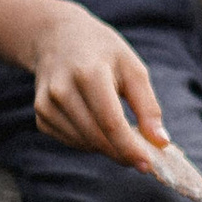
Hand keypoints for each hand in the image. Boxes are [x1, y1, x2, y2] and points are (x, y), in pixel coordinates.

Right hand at [24, 0, 170, 169]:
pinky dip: (89, 142)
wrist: (57, 37)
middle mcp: (62, 90)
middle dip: (122, 152)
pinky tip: (97, 125)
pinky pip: (71, 141)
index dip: (130, 148)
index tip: (148, 165)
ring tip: (121, 133)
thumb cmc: (102, 52)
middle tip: (142, 155)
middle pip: (97, 137)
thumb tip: (161, 142)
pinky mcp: (41, 115)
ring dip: (107, 147)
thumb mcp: (132, 68)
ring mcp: (47, 104)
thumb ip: (148, 106)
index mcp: (89, 74)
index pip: (110, 122)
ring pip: (84, 143)